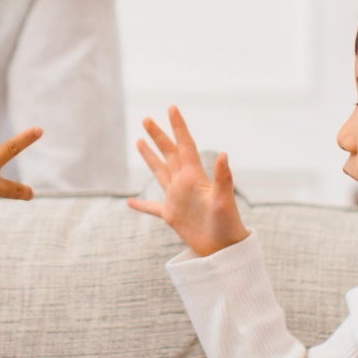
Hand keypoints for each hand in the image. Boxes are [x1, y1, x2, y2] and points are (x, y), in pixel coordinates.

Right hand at [126, 107, 249, 256]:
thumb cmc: (228, 224)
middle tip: (146, 119)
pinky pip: (152, 208)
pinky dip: (141, 204)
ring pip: (159, 172)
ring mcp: (177, 198)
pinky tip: (129, 202)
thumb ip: (222, 177)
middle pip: (168, 153)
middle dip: (158, 136)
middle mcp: (184, 183)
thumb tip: (224, 154)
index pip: (184, 145)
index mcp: (194, 176)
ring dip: (150, 157)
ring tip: (139, 142)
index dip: (178, 126)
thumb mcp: (224, 200)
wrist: (224, 249)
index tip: (171, 108)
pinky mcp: (172, 215)